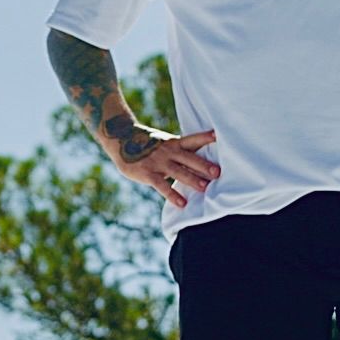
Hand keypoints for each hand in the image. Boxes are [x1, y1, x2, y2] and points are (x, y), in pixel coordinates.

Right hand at [105, 121, 219, 207]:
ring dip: (192, 179)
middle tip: (218, 173)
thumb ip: (179, 152)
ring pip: (178, 171)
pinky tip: (182, 204)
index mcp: (174, 143)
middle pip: (189, 158)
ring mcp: (158, 162)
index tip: (218, 136)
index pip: (193, 139)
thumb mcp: (164, 143)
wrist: (121, 139)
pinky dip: (173, 195)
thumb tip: (199, 164)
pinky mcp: (148, 173)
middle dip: (204, 165)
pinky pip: (162, 186)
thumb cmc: (147, 144)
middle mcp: (169, 151)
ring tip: (204, 188)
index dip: (205, 138)